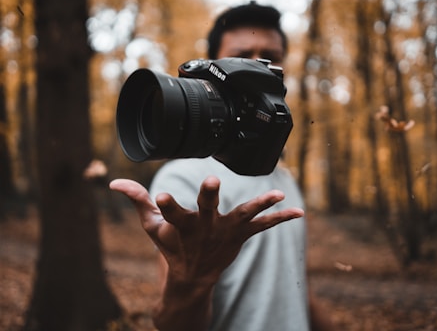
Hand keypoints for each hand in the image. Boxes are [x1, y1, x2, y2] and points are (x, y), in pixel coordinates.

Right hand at [109, 176, 303, 284]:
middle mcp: (204, 230)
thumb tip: (112, 182)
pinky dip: (280, 219)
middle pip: (206, 212)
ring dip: (259, 206)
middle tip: (212, 183)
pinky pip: (263, 227)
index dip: (166, 205)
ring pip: (243, 217)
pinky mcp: (240, 237)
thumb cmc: (171, 247)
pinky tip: (300, 212)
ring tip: (276, 195)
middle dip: (209, 198)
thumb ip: (136, 200)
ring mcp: (225, 234)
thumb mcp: (152, 226)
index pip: (169, 214)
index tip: (161, 195)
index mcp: (180, 227)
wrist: (192, 277)